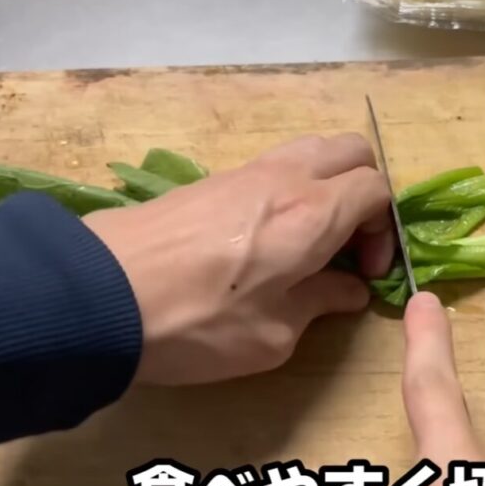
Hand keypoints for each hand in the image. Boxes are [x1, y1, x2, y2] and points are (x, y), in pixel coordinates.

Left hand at [84, 134, 393, 384]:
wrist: (100, 296)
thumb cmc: (198, 322)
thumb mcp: (274, 334)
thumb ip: (321, 303)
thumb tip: (349, 290)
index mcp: (314, 212)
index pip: (376, 187)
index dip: (384, 230)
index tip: (365, 273)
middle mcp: (286, 177)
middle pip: (350, 151)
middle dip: (364, 192)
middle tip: (347, 245)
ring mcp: (244, 171)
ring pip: (309, 151)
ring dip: (326, 186)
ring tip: (310, 241)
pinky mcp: (210, 180)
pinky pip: (272, 167)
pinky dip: (289, 190)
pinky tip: (267, 239)